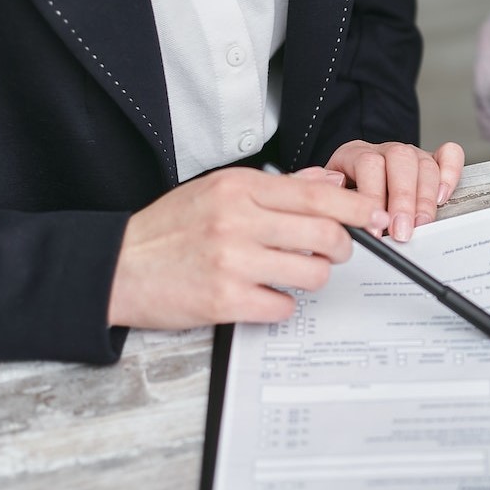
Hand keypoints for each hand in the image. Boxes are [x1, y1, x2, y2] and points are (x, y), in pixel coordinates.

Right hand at [107, 167, 389, 329]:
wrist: (116, 267)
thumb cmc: (170, 229)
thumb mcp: (218, 191)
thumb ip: (278, 187)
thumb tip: (330, 182)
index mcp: (239, 187)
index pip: (317, 195)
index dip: (356, 208)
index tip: (374, 216)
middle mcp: (237, 220)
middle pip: (326, 235)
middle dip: (342, 248)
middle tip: (334, 253)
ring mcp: (232, 261)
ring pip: (312, 273)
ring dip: (312, 278)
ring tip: (292, 274)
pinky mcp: (225, 300)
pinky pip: (284, 306)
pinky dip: (281, 304)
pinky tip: (263, 295)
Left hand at [324, 140, 464, 241]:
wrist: (352, 185)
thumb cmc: (343, 197)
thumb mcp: (330, 198)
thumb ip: (333, 201)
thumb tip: (344, 212)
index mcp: (355, 154)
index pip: (368, 165)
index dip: (372, 197)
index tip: (374, 229)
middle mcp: (385, 151)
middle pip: (400, 161)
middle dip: (403, 200)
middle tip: (401, 232)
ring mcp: (411, 154)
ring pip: (424, 164)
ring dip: (425, 199)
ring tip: (420, 225)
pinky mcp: (432, 160)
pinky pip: (449, 155)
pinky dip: (450, 174)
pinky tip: (443, 197)